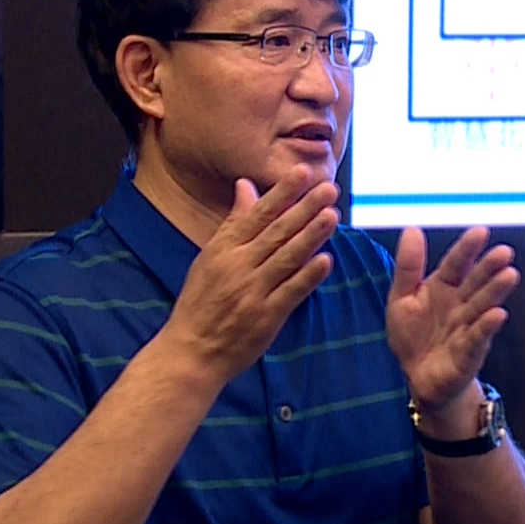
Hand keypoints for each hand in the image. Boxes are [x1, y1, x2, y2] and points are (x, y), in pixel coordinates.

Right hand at [157, 167, 338, 384]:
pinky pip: (291, 292)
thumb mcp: (210, 256)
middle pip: (277, 232)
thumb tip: (246, 186)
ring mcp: (254, 292)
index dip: (281, 193)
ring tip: (332, 215)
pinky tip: (326, 260)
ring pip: (287, 258)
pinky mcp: (267, 317)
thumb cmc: (200, 301)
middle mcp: (239, 266)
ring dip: (311, 236)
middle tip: (329, 189)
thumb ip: (234, 223)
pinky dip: (309, 276)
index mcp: (224, 249)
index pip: (257, 215)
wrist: (192, 350)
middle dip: (305, 208)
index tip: (302, 173)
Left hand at [387, 226, 520, 413]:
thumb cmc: (413, 336)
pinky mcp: (469, 352)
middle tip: (504, 252)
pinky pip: (478, 337)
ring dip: (495, 291)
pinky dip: (487, 326)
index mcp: (443, 288)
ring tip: (509, 275)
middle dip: (489, 268)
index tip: (481, 231)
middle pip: (476, 282)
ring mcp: (467, 327)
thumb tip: (412, 229)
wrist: (417, 378)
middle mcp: (460, 304)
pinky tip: (498, 314)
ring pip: (482, 306)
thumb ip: (408, 267)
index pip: (456, 264)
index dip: (467, 249)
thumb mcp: (400, 299)